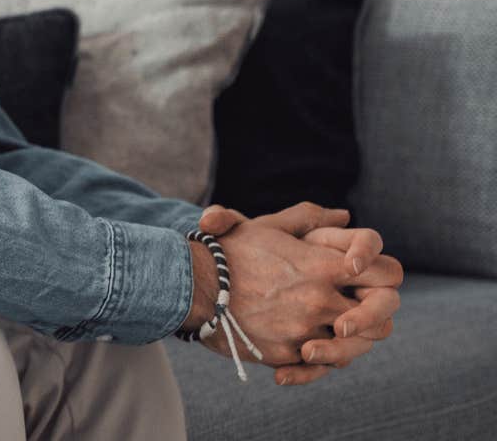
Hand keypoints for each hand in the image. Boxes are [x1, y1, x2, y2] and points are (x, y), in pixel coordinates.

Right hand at [197, 202, 402, 384]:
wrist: (191, 286)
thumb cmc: (230, 253)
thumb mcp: (269, 227)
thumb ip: (309, 218)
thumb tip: (344, 216)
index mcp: (323, 265)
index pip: (387, 272)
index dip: (384, 274)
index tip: (366, 276)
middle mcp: (321, 299)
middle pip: (381, 314)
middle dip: (374, 312)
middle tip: (357, 309)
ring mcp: (306, 329)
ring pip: (355, 345)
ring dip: (350, 340)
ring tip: (331, 332)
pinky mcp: (288, 354)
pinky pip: (321, 364)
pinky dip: (319, 359)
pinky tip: (307, 348)